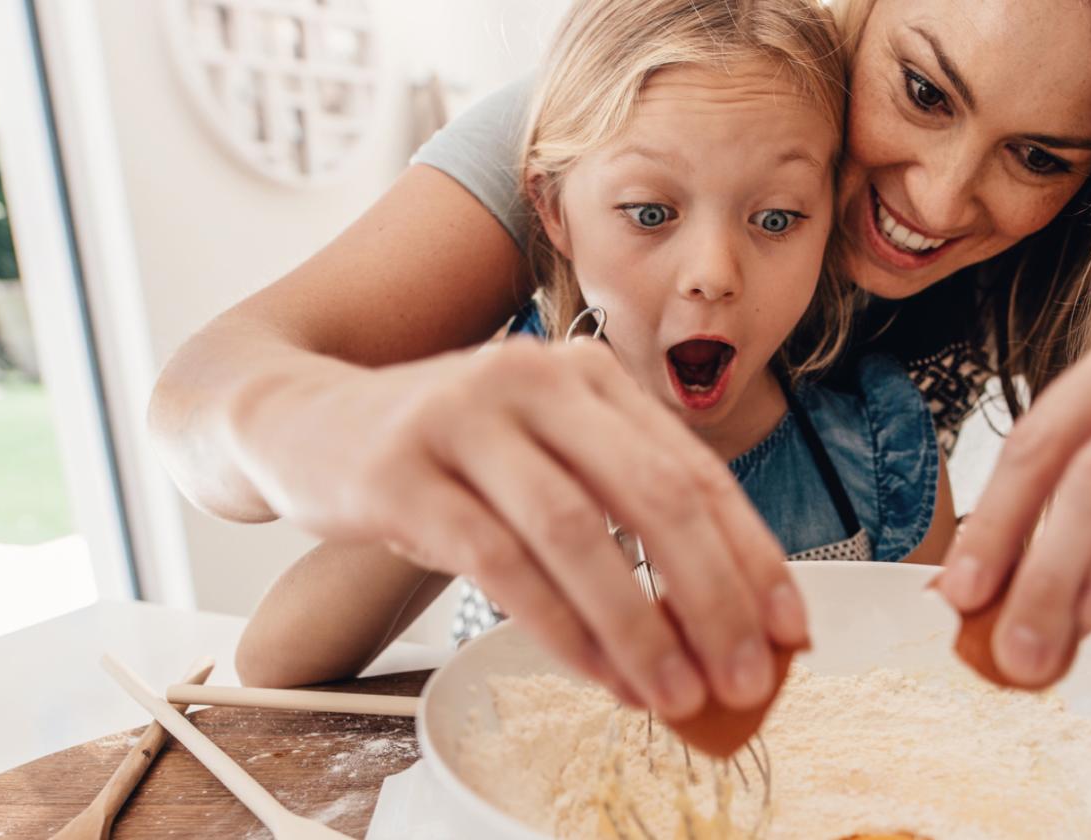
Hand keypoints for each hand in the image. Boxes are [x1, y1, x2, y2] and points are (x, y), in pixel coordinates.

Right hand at [222, 338, 808, 718]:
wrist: (299, 419)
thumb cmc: (442, 452)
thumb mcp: (539, 453)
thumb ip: (619, 508)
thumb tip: (721, 616)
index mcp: (587, 375)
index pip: (695, 470)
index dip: (753, 555)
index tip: (792, 630)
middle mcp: (535, 379)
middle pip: (653, 497)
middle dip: (715, 599)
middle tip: (748, 679)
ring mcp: (464, 419)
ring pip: (579, 535)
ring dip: (639, 628)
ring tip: (677, 697)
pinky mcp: (401, 472)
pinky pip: (499, 562)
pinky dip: (558, 628)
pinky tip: (596, 675)